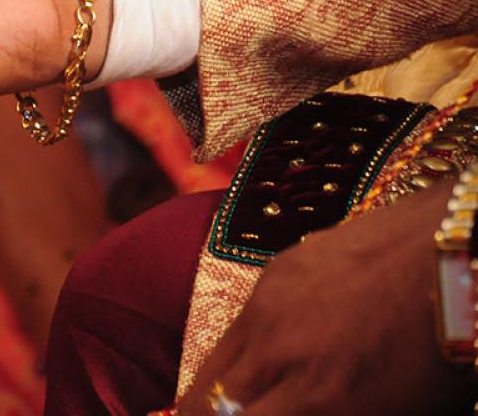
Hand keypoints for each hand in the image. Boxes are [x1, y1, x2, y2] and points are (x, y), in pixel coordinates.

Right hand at [179, 183, 475, 414]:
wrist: (457, 256)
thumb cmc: (447, 353)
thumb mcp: (396, 412)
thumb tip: (286, 412)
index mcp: (316, 400)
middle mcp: (278, 352)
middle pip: (203, 402)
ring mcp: (270, 305)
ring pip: (215, 362)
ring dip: (222, 388)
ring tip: (244, 400)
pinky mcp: (276, 271)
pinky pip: (242, 323)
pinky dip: (249, 348)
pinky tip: (280, 351)